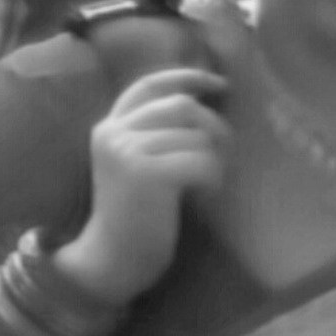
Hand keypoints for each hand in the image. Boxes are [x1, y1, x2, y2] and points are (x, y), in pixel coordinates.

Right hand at [60, 62, 230, 300]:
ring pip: (196, 136)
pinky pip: (202, 161)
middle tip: (226, 152)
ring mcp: (127, 150)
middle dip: (214, 126)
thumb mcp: (137, 165)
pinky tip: (206, 192)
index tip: (219, 84)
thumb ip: (155, 135)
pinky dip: (214, 177)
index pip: (148, 86)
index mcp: (108, 127)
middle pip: (181, 106)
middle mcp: (113, 132)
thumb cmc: (134, 216)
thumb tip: (203, 108)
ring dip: (216, 159)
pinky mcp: (145, 173)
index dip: (186, 77)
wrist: (113, 257)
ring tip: (209, 181)